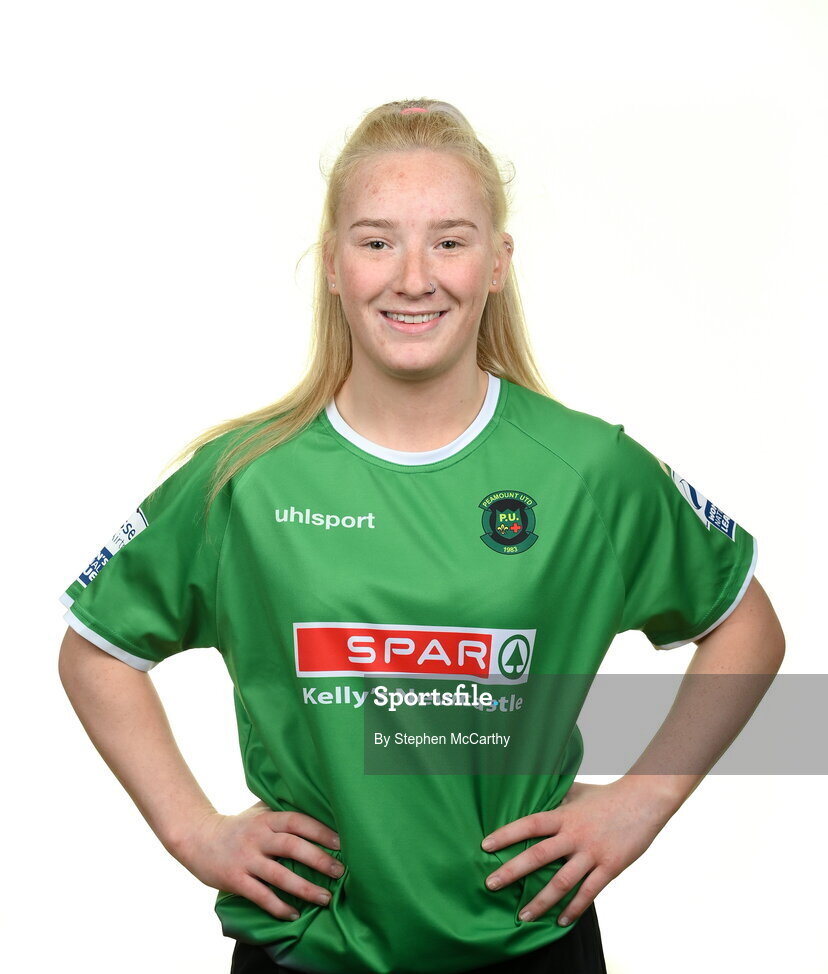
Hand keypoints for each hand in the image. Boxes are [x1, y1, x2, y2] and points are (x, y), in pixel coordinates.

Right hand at [174, 801, 343, 919]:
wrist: (198, 838)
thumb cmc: (239, 826)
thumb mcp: (259, 811)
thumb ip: (283, 811)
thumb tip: (318, 806)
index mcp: (267, 818)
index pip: (298, 821)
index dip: (320, 831)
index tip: (341, 842)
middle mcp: (258, 837)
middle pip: (292, 847)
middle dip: (319, 860)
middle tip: (340, 872)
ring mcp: (246, 859)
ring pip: (279, 875)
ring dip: (304, 888)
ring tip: (325, 898)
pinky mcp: (235, 880)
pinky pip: (261, 896)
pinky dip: (278, 906)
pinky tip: (294, 914)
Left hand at [481, 778, 674, 924]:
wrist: (644, 800)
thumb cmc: (608, 795)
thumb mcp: (577, 791)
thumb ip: (556, 797)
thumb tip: (534, 793)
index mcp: (564, 815)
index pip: (529, 824)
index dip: (506, 834)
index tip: (485, 845)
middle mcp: (574, 835)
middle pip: (538, 855)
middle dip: (512, 871)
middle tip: (490, 884)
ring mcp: (592, 853)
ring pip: (561, 882)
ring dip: (540, 901)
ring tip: (523, 916)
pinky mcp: (610, 867)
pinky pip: (589, 893)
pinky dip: (574, 909)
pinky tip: (561, 922)